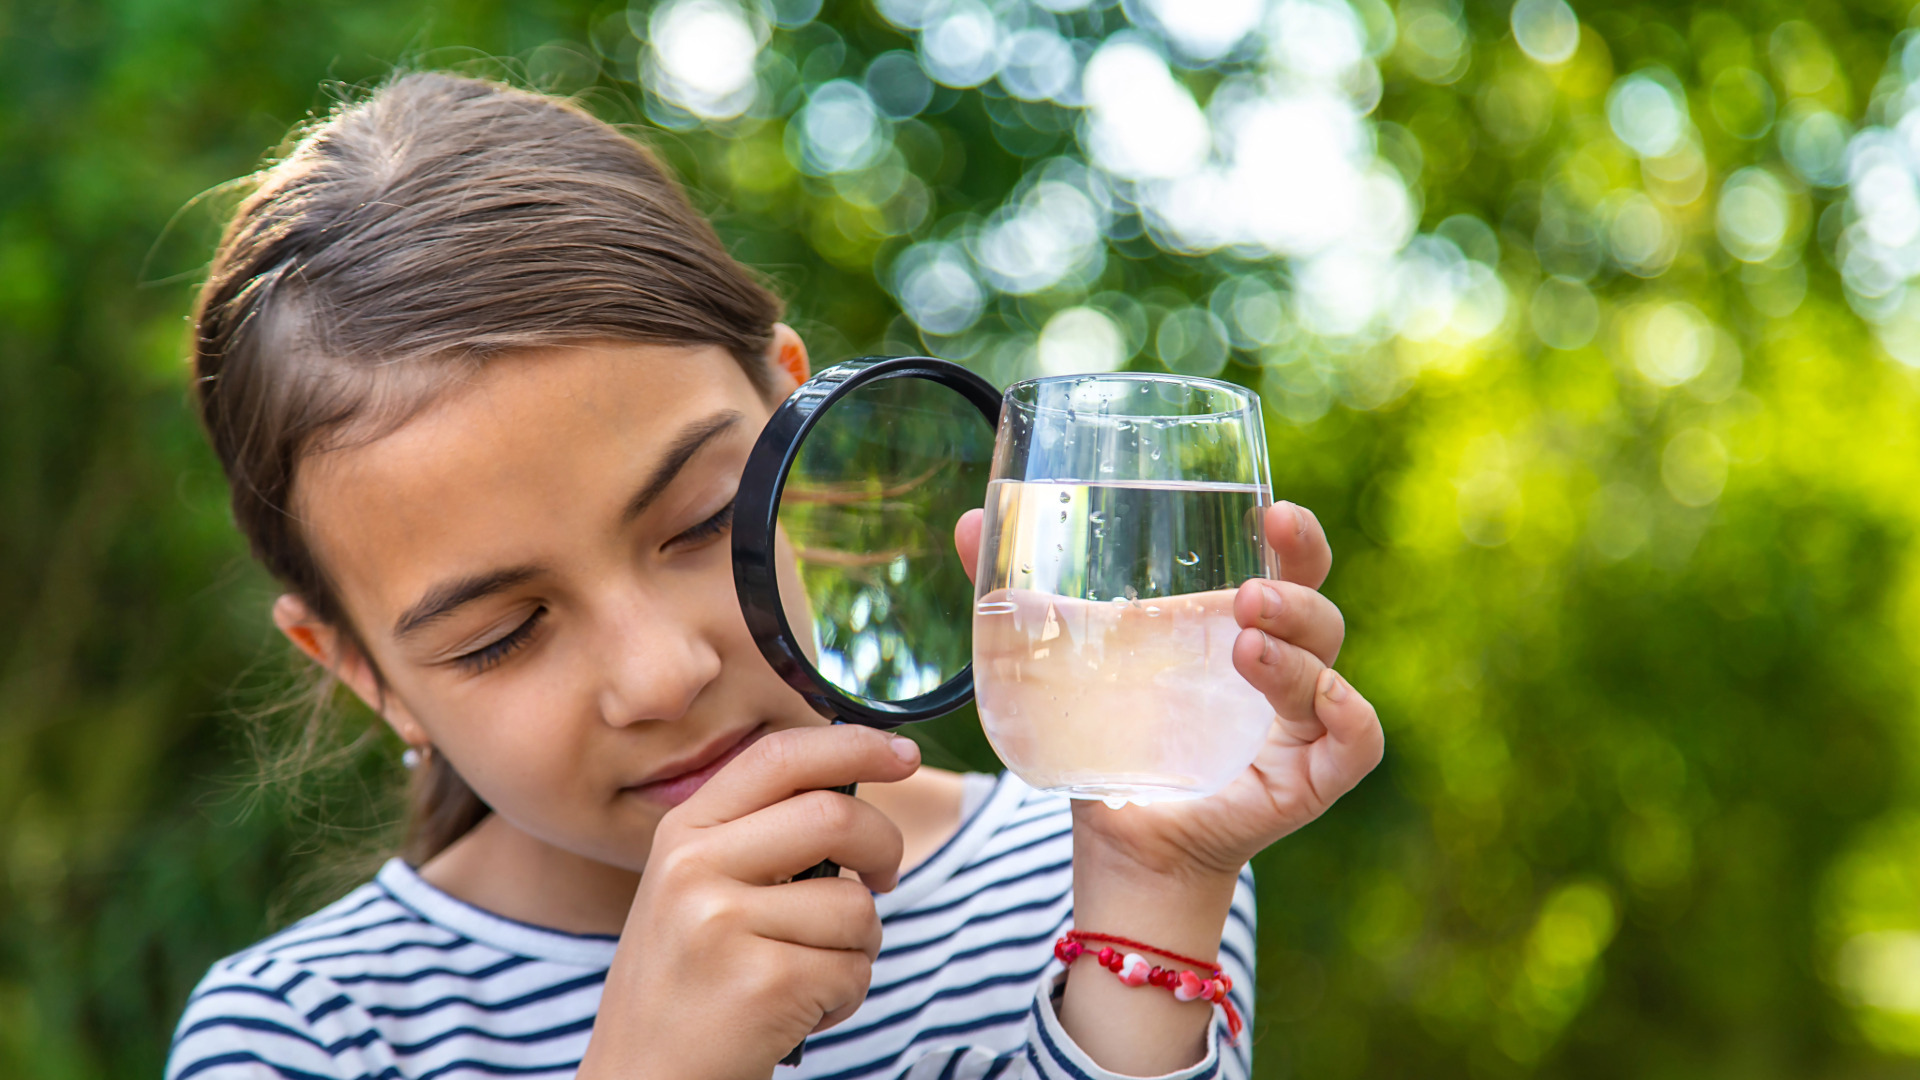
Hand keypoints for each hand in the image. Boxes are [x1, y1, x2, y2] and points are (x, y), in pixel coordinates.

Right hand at [577, 725, 919, 1079]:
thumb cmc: (686, 991)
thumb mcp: (693, 894)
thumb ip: (756, 839)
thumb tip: (855, 790)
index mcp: (681, 835)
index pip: (779, 756)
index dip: (853, 743)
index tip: (903, 752)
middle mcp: (693, 868)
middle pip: (835, 815)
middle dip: (885, 846)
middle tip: (884, 878)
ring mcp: (723, 925)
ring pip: (855, 906)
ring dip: (858, 949)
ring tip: (807, 977)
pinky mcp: (762, 984)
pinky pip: (853, 970)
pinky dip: (844, 998)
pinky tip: (795, 1015)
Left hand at [954, 500, 1383, 884]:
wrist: (1113, 841)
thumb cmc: (1105, 741)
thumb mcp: (1059, 661)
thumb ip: (1017, 595)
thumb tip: (967, 520)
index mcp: (1232, 627)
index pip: (1288, 563)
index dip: (1295, 535)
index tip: (1273, 510)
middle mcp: (1276, 667)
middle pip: (1319, 605)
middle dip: (1298, 581)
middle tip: (1248, 588)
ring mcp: (1296, 723)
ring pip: (1332, 663)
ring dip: (1298, 646)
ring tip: (1245, 639)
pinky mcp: (1306, 779)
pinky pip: (1356, 742)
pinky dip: (1348, 713)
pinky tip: (1319, 698)